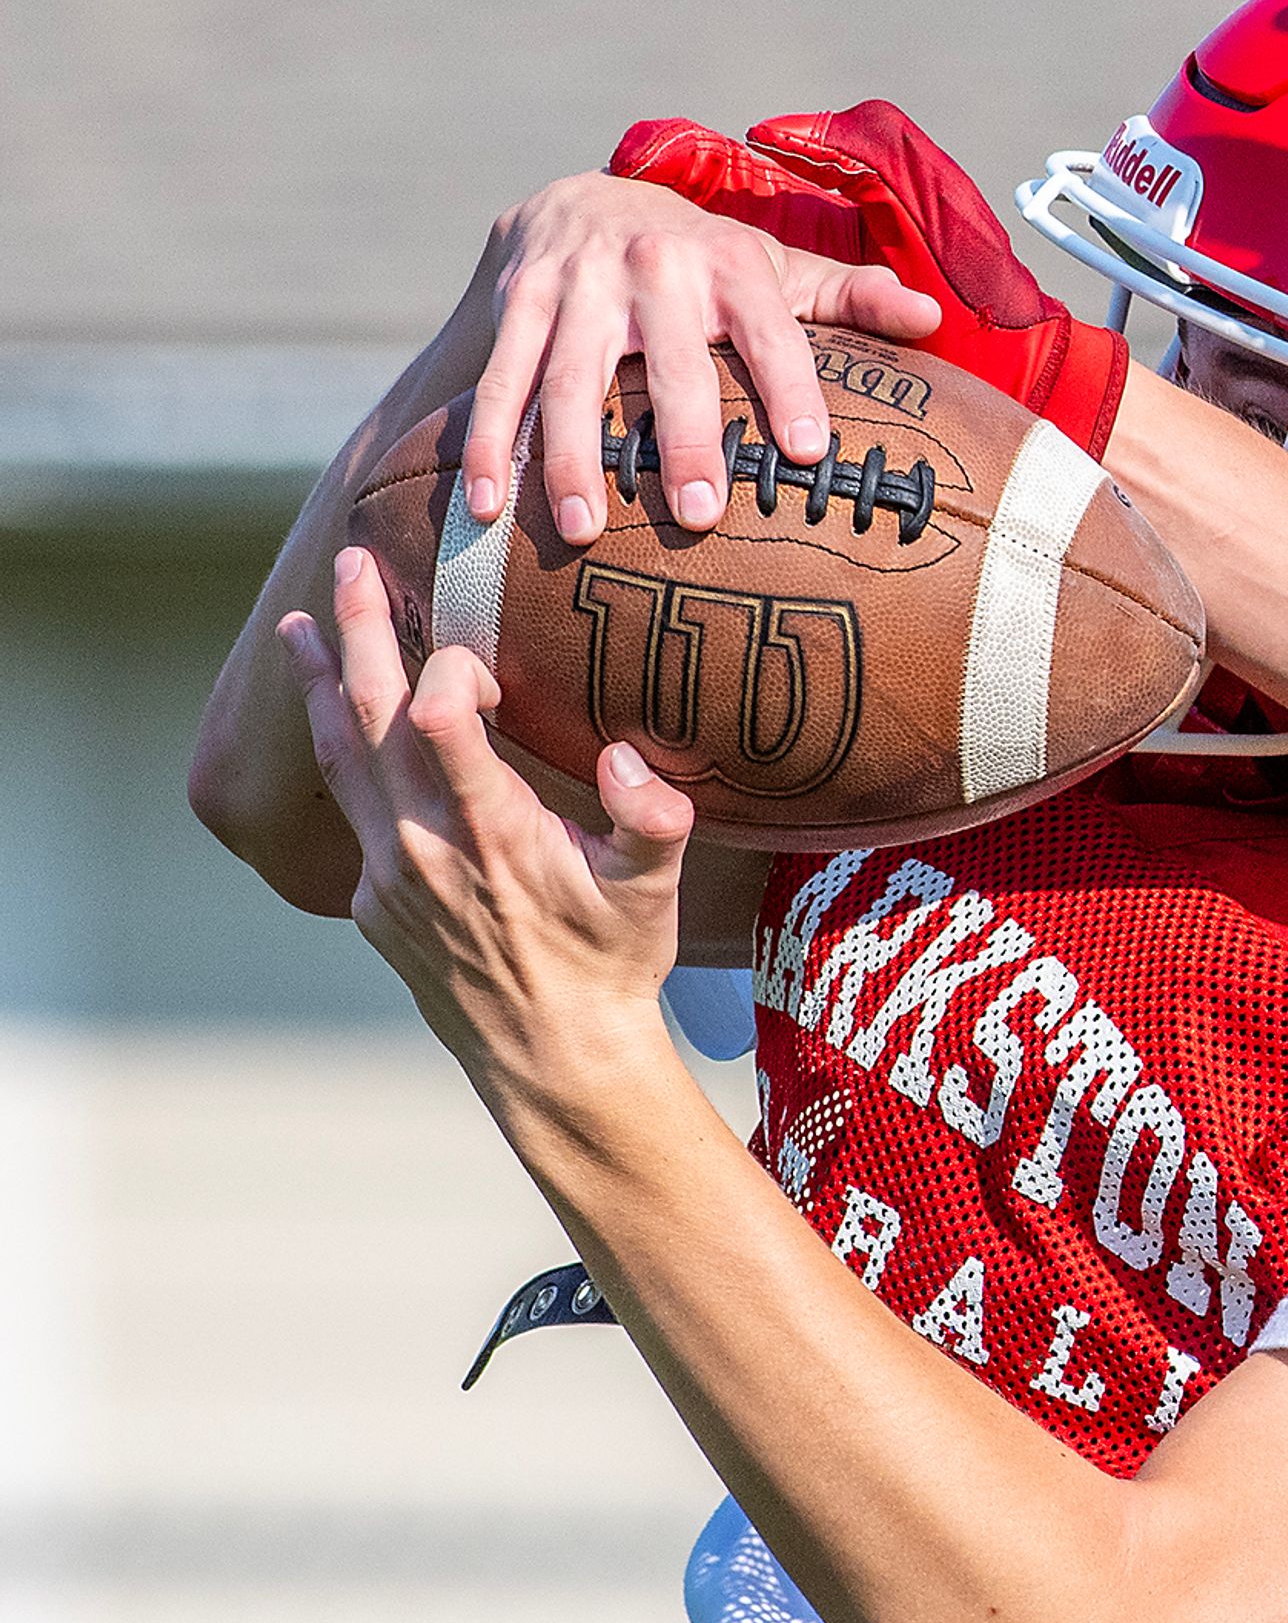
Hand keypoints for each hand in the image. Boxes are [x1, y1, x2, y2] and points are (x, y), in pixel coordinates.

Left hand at [279, 546, 687, 1109]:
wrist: (551, 1056)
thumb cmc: (611, 965)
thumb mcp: (653, 892)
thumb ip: (652, 819)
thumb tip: (625, 760)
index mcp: (490, 834)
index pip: (440, 719)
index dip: (454, 670)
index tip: (488, 667)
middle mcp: (421, 848)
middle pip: (369, 717)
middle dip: (355, 632)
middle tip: (348, 566)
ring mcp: (385, 875)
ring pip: (340, 759)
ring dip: (319, 685)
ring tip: (299, 627)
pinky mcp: (371, 899)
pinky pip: (349, 809)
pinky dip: (342, 752)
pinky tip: (346, 724)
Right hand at [468, 171, 941, 544]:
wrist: (582, 200)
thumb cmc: (702, 262)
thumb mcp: (776, 269)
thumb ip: (852, 298)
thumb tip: (934, 318)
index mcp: (731, 264)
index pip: (773, 332)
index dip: (792, 389)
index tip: (809, 454)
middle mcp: (655, 267)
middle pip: (670, 365)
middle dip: (683, 441)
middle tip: (696, 518)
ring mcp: (578, 286)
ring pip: (570, 379)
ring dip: (571, 457)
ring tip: (584, 530)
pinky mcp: (517, 303)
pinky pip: (498, 380)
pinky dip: (489, 443)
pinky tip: (485, 507)